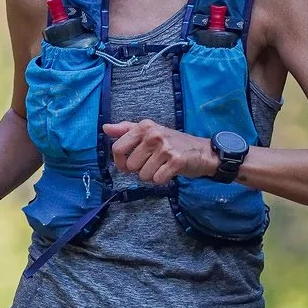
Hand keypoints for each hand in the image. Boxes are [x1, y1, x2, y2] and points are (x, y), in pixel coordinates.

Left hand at [102, 120, 220, 185]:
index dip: (120, 162)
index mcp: (144, 126)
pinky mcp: (176, 161)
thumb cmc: (172, 143)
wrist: (201, 152)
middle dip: (139, 169)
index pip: (118, 148)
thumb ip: (126, 130)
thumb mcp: (149, 131)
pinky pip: (157, 180)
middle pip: (130, 165)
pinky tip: (169, 172)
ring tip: (161, 166)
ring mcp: (165, 147)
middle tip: (152, 163)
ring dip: (151, 176)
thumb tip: (105, 128)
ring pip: (143, 175)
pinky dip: (162, 180)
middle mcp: (154, 134)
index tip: (127, 165)